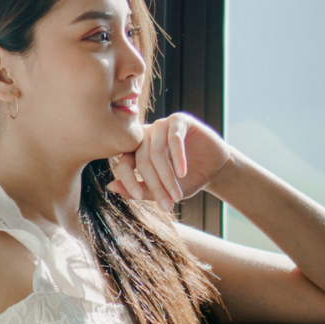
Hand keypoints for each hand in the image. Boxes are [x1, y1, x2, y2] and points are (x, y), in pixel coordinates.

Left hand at [107, 113, 229, 210]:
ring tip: (177, 194)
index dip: (128, 180)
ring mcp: (161, 125)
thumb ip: (138, 189)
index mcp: (136, 150)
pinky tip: (183, 172)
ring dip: (167, 176)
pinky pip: (173, 138)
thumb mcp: (162, 190)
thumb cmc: (186, 180)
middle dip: (155, 184)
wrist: (214, 170)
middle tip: (167, 203)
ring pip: (156, 151)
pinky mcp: (179, 120)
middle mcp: (146, 135)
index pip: (124, 163)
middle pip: (142, 160)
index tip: (138, 196)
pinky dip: (178, 157)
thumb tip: (111, 186)